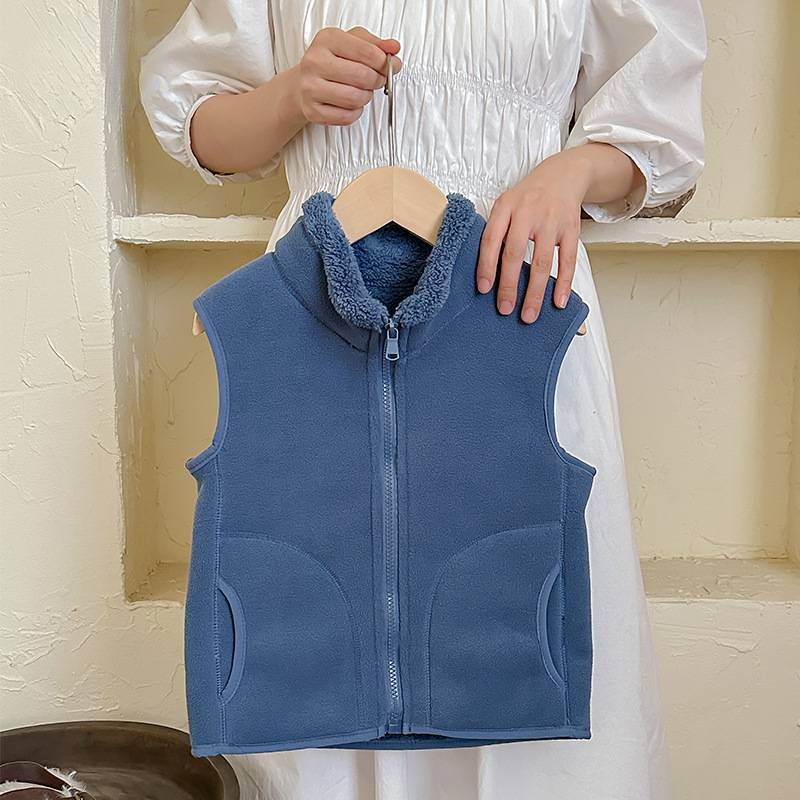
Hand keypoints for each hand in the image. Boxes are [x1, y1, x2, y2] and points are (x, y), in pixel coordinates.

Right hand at [296, 26, 401, 125]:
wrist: (302, 82)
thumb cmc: (330, 62)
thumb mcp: (352, 43)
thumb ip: (375, 44)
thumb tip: (393, 47)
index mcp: (327, 39)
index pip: (367, 51)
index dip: (384, 62)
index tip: (390, 66)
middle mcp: (315, 62)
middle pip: (363, 76)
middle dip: (376, 81)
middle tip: (376, 80)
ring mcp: (311, 87)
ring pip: (355, 98)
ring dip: (366, 97)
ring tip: (361, 91)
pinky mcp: (313, 111)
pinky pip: (346, 117)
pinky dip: (355, 113)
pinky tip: (350, 104)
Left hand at [476, 150, 590, 323]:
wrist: (563, 174)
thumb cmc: (528, 198)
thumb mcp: (507, 204)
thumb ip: (496, 231)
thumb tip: (485, 273)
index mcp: (505, 207)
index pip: (491, 240)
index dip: (486, 266)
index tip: (484, 290)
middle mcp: (527, 212)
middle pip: (514, 254)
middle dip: (509, 286)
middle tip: (505, 309)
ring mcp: (551, 220)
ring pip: (542, 262)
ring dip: (535, 292)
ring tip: (529, 314)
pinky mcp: (571, 228)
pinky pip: (567, 260)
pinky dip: (563, 283)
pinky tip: (558, 301)